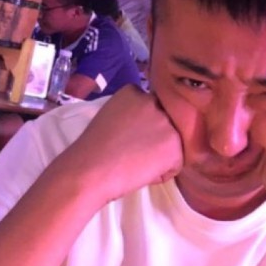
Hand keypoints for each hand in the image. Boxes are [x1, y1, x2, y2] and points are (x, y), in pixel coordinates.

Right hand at [68, 85, 182, 203]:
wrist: (89, 170)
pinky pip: (176, 164)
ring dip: (160, 156)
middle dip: (155, 139)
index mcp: (135, 92)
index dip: (144, 127)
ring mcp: (167, 123)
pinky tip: (141, 172)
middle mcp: (154, 102)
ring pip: (173, 144)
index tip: (128, 137)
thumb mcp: (111, 116)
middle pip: (166, 124)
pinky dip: (162, 173)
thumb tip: (148, 128)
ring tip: (135, 162)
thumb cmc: (93, 150)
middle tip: (132, 151)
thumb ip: (132, 114)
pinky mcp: (175, 146)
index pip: (153, 108)